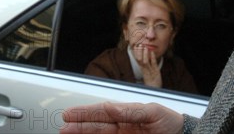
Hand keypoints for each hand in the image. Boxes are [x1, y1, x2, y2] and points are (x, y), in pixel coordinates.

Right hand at [61, 102, 183, 133]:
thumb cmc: (170, 122)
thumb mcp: (153, 112)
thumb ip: (131, 111)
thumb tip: (110, 106)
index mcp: (126, 114)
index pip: (102, 112)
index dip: (85, 113)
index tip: (70, 114)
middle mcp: (122, 126)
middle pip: (96, 126)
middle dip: (79, 126)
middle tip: (63, 127)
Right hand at [132, 44, 161, 87]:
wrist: (155, 89)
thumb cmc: (152, 81)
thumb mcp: (148, 72)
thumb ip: (147, 66)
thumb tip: (146, 57)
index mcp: (143, 69)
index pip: (137, 60)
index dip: (136, 53)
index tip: (135, 46)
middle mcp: (145, 70)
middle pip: (139, 60)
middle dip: (139, 52)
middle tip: (139, 44)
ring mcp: (150, 71)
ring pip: (145, 62)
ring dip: (145, 54)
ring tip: (145, 47)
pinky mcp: (156, 72)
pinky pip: (153, 64)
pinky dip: (152, 58)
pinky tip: (152, 53)